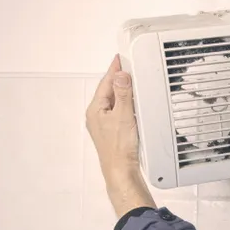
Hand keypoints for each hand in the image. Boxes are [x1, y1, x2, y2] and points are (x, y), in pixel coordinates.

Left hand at [86, 55, 154, 216]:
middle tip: (128, 68)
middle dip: (119, 79)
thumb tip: (121, 75)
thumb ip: (123, 94)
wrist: (121, 170)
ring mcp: (104, 125)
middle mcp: (97, 116)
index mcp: (95, 110)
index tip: (120, 59)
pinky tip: (133, 106)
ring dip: (123, 92)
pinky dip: (126, 105)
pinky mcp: (112, 132)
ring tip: (132, 84)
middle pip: (109, 91)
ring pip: (114, 102)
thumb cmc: (119, 149)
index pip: (105, 83)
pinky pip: (118, 112)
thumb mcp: (123, 116)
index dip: (114, 69)